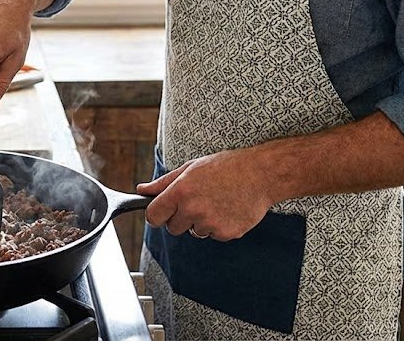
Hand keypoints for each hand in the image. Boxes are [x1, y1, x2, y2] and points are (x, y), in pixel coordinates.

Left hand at [137, 147, 277, 240]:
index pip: (153, 216)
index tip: (162, 212)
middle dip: (180, 218)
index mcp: (180, 191)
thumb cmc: (225, 167)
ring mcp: (210, 223)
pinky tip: (228, 209)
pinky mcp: (226, 233)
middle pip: (172, 228)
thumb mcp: (190, 168)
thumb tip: (142, 190)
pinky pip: (213, 235)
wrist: (260, 174)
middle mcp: (193, 209)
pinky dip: (219, 226)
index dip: (156, 215)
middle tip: (197, 201)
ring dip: (201, 222)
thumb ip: (163, 183)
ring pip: (194, 232)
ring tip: (217, 202)